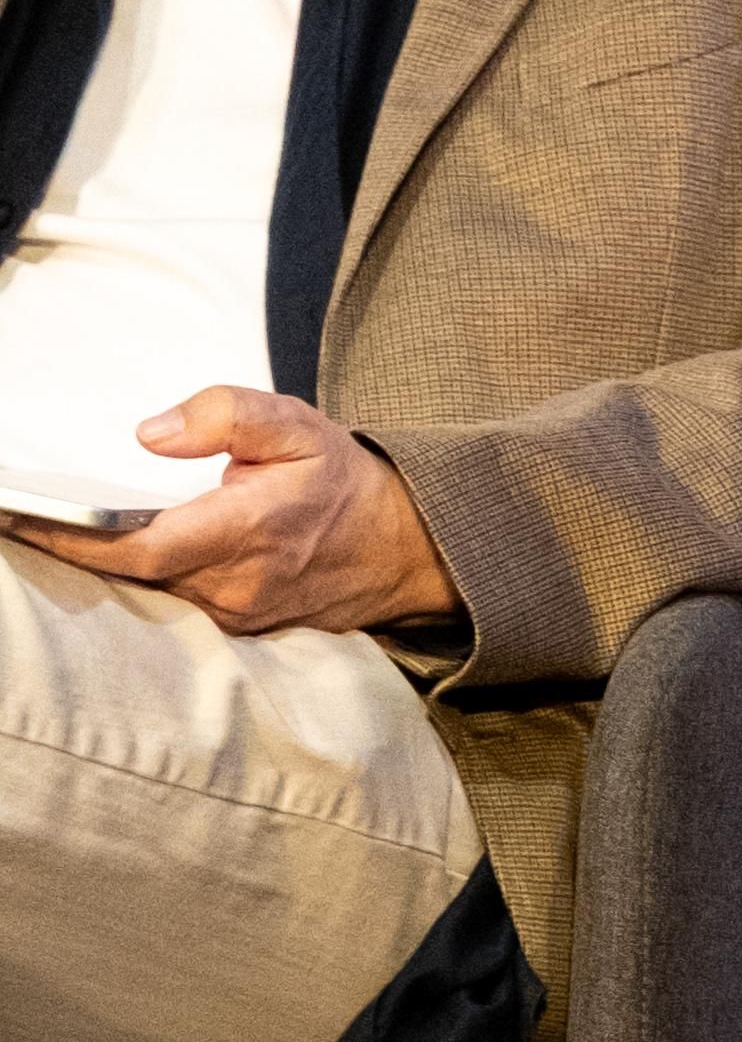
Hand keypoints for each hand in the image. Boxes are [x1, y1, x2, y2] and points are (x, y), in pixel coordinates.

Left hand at [20, 386, 456, 634]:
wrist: (403, 548)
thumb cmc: (343, 482)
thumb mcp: (297, 426)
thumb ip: (226, 415)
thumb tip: (150, 434)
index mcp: (247, 530)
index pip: (138, 545)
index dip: (70, 534)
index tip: (16, 515)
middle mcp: (235, 584)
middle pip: (127, 573)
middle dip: (68, 543)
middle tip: (16, 513)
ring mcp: (234, 614)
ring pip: (145, 589)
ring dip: (98, 559)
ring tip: (47, 523)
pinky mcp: (235, 626)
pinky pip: (170, 600)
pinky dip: (135, 573)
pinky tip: (109, 546)